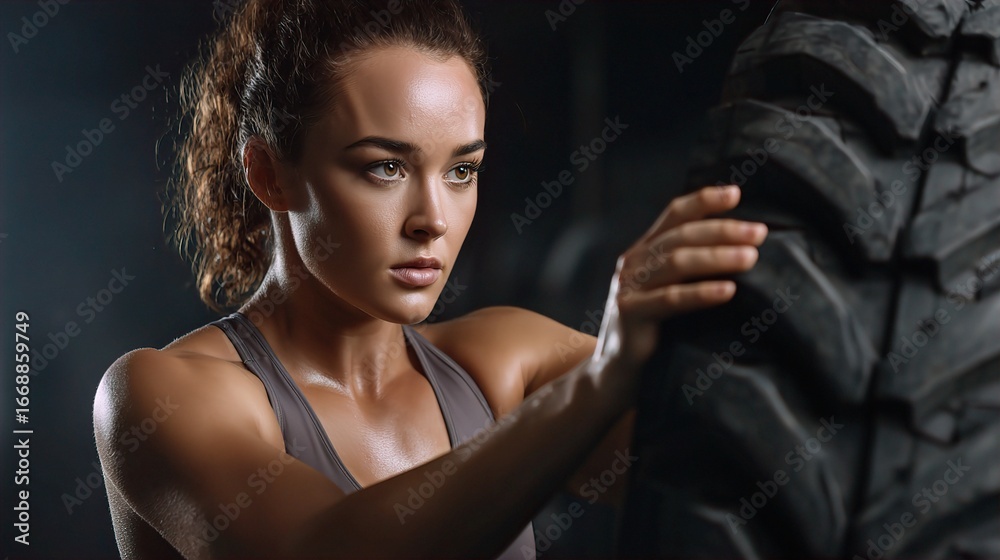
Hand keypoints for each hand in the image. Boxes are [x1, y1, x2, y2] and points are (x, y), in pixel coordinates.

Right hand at [592, 185, 767, 392]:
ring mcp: (627, 288)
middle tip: (758, 233)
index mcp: (642, 252)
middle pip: (680, 236)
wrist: (613, 377)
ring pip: (676, 262)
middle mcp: (631, 264)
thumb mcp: (667, 294)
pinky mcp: (629, 315)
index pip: (673, 215)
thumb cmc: (653, 335)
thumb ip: (689, 271)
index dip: (704, 201)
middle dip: (722, 230)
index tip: (737, 194)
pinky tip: (728, 291)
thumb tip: (745, 249)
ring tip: (751, 258)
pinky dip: (701, 293)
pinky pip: (670, 300)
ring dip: (717, 257)